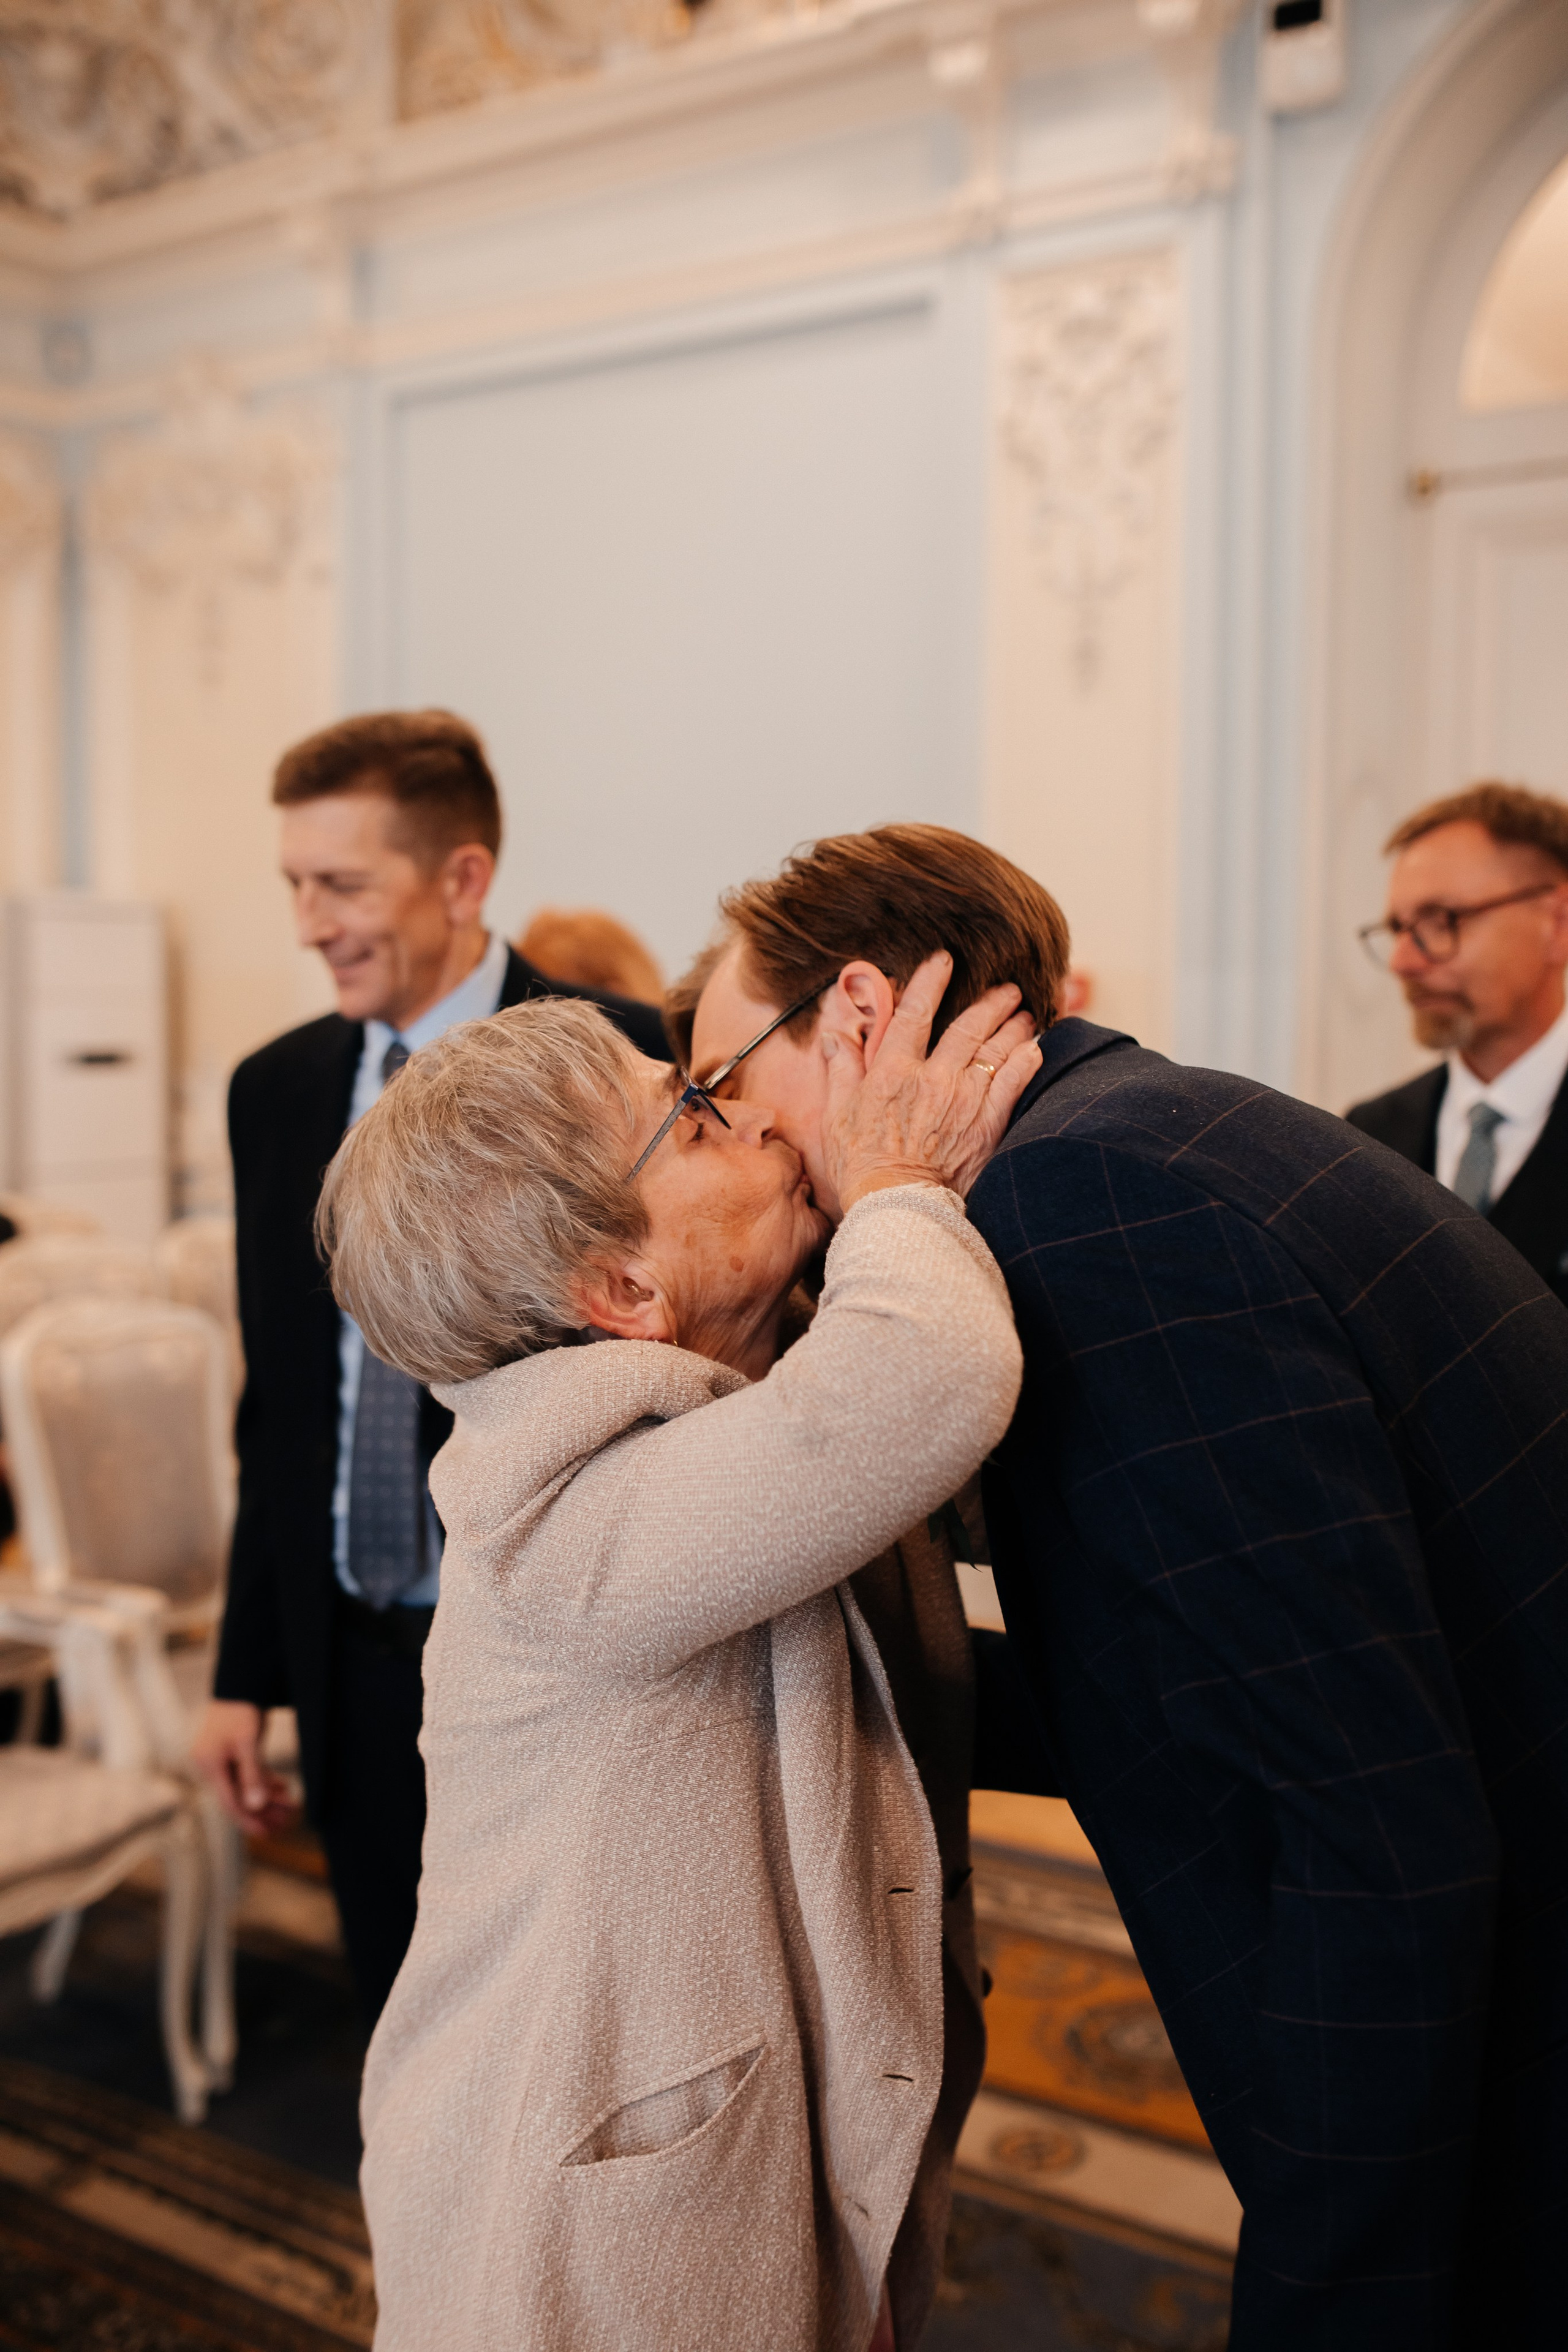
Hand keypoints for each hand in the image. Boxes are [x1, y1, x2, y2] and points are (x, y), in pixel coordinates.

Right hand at [190, 1699, 297, 1834]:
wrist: (240, 1682)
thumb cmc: (241, 1710)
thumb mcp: (247, 1742)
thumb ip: (251, 1774)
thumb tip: (256, 1806)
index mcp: (209, 1765)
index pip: (229, 1802)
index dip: (249, 1820)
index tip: (269, 1832)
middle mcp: (210, 1766)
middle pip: (238, 1797)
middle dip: (263, 1811)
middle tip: (289, 1820)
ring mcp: (219, 1760)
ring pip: (244, 1787)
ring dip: (267, 1797)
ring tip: (291, 1805)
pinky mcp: (230, 1753)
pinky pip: (246, 1775)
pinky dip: (264, 1782)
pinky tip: (283, 1788)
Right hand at [820, 950, 1041, 1209]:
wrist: (896, 1208)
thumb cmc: (861, 1165)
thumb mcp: (837, 1115)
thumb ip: (841, 1069)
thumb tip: (835, 1034)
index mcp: (893, 1072)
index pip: (914, 1013)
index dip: (930, 981)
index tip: (945, 959)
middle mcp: (934, 1078)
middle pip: (968, 1026)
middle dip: (991, 1001)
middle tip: (1008, 988)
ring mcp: (965, 1101)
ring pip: (997, 1049)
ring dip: (1014, 1026)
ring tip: (1026, 1013)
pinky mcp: (988, 1125)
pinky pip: (1016, 1083)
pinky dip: (1027, 1061)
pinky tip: (1035, 1049)